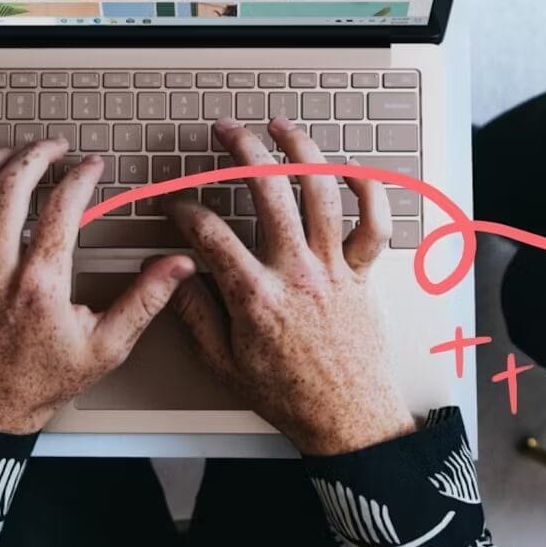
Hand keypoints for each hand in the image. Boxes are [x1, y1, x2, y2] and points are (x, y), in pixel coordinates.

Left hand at [0, 140, 192, 432]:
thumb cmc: (39, 384)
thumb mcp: (105, 349)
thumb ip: (144, 300)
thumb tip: (177, 266)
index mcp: (39, 286)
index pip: (61, 207)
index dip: (80, 177)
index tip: (92, 168)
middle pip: (11, 186)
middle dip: (38, 155)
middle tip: (56, 147)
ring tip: (18, 152)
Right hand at [167, 118, 410, 455]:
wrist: (346, 418)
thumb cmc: (288, 395)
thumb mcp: (222, 364)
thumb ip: (194, 315)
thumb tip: (171, 277)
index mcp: (255, 296)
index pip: (209, 232)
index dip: (185, 209)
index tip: (176, 204)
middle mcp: (296, 273)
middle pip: (267, 192)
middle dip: (241, 151)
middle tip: (226, 132)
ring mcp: (334, 269)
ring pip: (321, 192)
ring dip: (300, 152)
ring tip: (281, 128)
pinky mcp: (363, 275)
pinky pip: (374, 224)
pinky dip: (369, 192)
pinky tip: (351, 169)